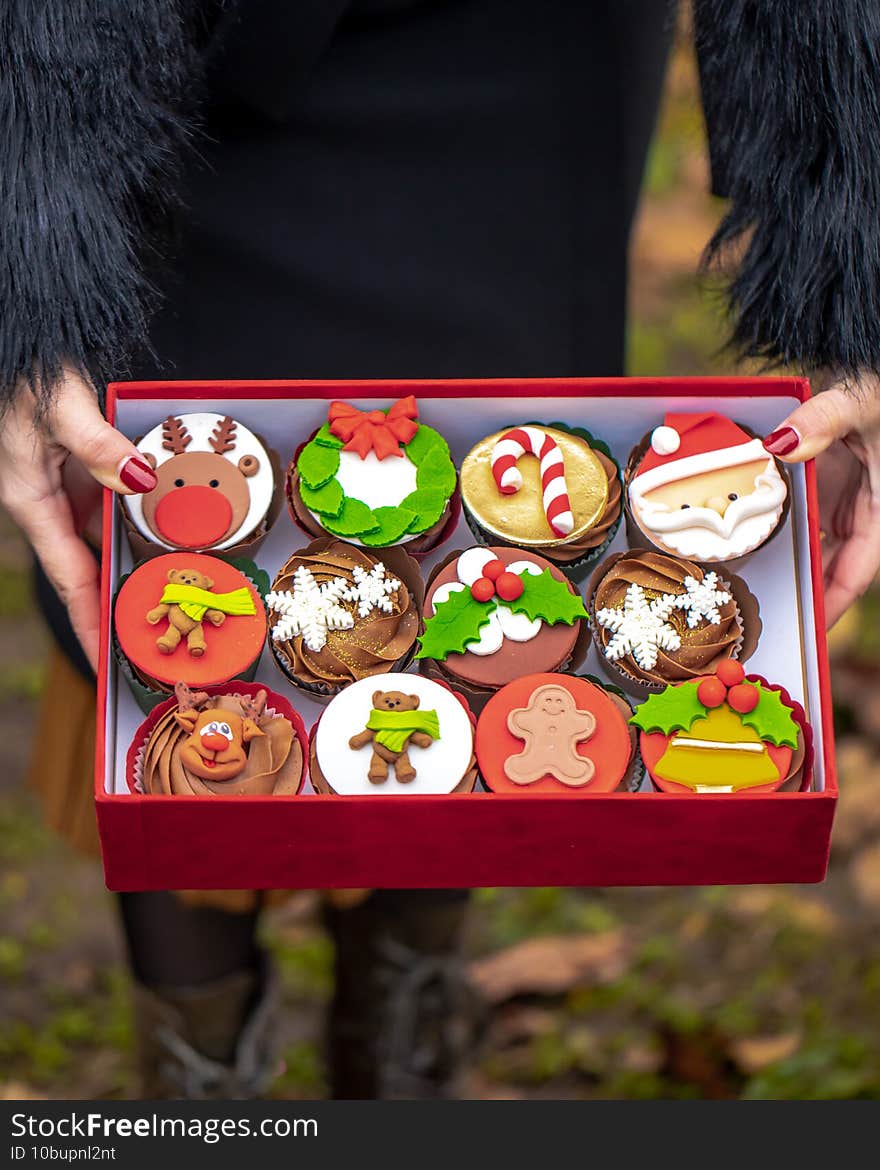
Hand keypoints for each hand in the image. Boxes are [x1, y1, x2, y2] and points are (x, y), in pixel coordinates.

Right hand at [0, 368, 156, 669]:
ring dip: (137, 562)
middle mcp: (48, 500)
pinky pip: (114, 505)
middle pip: (90, 567)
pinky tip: (174, 531)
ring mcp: (66, 484)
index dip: (88, 623)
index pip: (68, 578)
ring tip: (177, 596)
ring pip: (106, 536)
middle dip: (120, 603)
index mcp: (31, 500)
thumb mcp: (58, 406)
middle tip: (161, 637)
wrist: (15, 332)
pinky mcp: (83, 466)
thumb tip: (136, 478)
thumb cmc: (21, 368)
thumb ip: (97, 446)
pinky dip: (140, 521)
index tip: (105, 662)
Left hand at [763, 371, 879, 626]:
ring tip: (739, 588)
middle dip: (798, 593)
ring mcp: (844, 504)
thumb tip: (779, 445)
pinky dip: (777, 532)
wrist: (877, 368)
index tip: (804, 630)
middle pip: (829, 570)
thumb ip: (822, 422)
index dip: (831, 606)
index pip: (857, 576)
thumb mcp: (859, 403)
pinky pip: (802, 523)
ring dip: (783, 565)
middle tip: (752, 617)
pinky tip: (741, 541)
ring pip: (813, 550)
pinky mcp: (828, 490)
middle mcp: (865, 516)